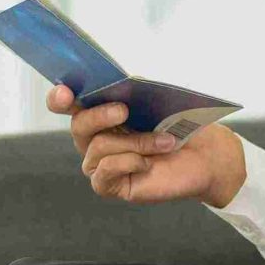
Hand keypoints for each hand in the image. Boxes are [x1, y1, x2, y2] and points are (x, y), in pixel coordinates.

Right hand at [50, 83, 248, 208]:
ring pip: (99, 147)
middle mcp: (93, 137)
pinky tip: (148, 163)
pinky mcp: (108, 185)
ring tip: (164, 142)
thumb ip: (133, 92)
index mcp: (99, 111)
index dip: (59, 98)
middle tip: (124, 110)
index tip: (66, 93)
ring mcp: (99, 163)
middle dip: (99, 115)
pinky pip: (105, 172)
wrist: (204, 154)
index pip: (66, 103)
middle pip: (78, 125)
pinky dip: (129, 162)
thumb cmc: (180, 124)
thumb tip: (122, 80)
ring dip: (135, 142)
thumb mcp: (157, 102)